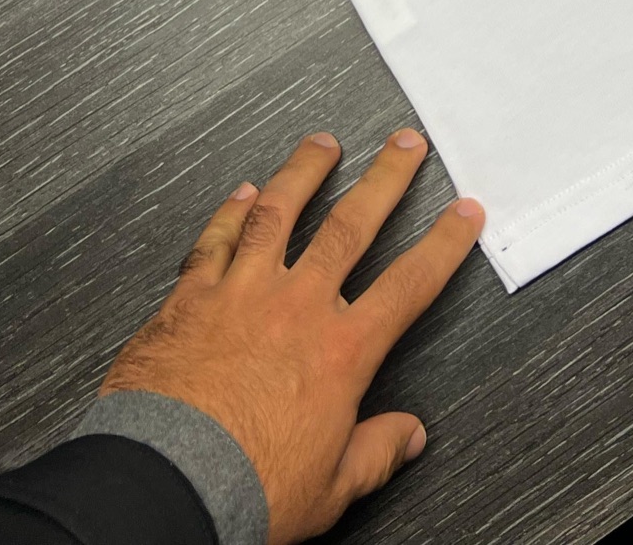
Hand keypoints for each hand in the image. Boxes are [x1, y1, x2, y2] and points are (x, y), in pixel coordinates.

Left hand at [100, 129, 483, 543]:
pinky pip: (215, 241)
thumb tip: (409, 436)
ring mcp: (241, 292)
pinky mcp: (191, 298)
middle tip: (404, 143)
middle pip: (351, 226)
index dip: (442, 245)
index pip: (408, 286)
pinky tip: (241, 193)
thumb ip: (375, 453)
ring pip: (279, 212)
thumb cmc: (246, 487)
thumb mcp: (332, 488)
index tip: (463, 213)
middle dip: (385, 180)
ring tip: (322, 144)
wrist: (169, 481)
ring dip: (305, 173)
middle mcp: (296, 307)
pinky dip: (230, 213)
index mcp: (340, 352)